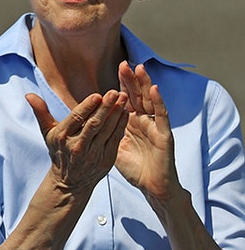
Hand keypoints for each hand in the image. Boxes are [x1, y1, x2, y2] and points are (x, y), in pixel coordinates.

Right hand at [27, 90, 127, 193]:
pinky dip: (121, 126)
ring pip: (106, 130)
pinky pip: (115, 139)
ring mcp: (93, 154)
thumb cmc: (59, 151)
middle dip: (105, 107)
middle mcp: (77, 146)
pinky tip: (125, 113)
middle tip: (114, 92)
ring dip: (116, 114)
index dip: (87, 107)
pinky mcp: (106, 160)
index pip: (76, 119)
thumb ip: (41, 112)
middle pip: (93, 124)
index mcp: (63, 137)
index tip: (97, 95)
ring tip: (123, 98)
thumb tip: (29, 95)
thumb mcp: (48, 133)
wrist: (70, 182)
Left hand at [115, 61, 178, 199]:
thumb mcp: (113, 146)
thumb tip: (84, 123)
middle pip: (138, 96)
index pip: (127, 99)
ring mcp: (155, 126)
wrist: (152, 185)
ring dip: (145, 84)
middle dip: (132, 80)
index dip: (123, 84)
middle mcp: (145, 121)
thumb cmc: (134, 166)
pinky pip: (161, 115)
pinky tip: (154, 89)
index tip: (117, 66)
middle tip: (124, 63)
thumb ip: (104, 132)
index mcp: (132, 122)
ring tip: (140, 69)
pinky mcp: (164, 134)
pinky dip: (158, 101)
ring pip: (150, 101)